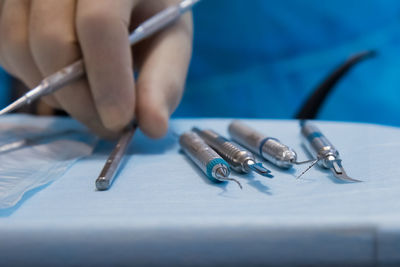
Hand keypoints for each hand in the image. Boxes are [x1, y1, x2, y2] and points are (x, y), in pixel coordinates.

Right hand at [0, 0, 192, 137]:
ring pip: (21, 48)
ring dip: (57, 94)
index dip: (108, 80)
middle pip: (53, 41)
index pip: (100, 24)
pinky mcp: (10, 3)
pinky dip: (37, 80)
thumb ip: (163, 81)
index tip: (119, 122)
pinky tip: (69, 83)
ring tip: (93, 105)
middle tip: (109, 125)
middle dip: (81, 99)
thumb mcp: (170, 40)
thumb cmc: (151, 12)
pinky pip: (9, 50)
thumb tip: (154, 128)